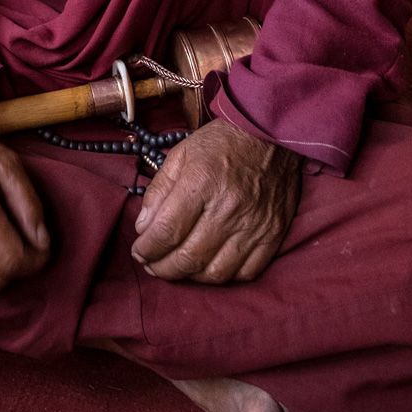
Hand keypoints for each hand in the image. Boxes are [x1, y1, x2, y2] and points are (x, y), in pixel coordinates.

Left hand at [130, 119, 300, 284]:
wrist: (270, 133)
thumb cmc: (221, 143)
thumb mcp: (181, 154)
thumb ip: (159, 191)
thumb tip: (144, 228)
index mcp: (201, 182)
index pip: (166, 231)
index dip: (147, 249)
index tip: (139, 251)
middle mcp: (228, 208)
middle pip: (188, 257)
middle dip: (162, 268)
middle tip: (152, 265)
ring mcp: (254, 225)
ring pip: (216, 273)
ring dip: (190, 277)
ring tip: (178, 268)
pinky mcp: (273, 234)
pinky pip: (246, 272)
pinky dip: (224, 277)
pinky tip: (210, 266)